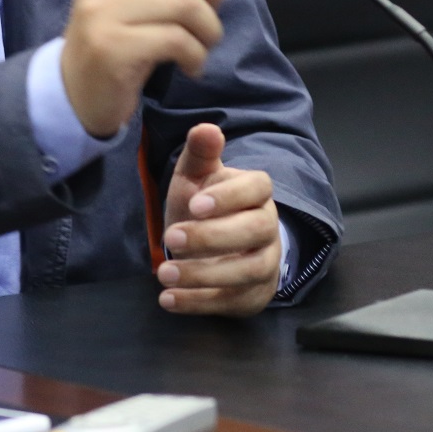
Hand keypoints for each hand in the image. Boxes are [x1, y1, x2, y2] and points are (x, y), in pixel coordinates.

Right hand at [60, 0, 227, 138]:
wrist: (75, 90)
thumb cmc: (117, 37)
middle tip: (208, 13)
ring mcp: (104, 11)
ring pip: (186, 1)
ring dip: (209, 28)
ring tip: (202, 44)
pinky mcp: (113, 48)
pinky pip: (176, 40)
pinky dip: (196, 55)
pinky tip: (190, 65)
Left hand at [156, 123, 280, 315]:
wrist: (211, 244)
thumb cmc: (202, 203)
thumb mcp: (195, 175)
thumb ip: (200, 153)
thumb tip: (205, 128)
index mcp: (256, 193)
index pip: (256, 190)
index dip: (228, 197)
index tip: (195, 204)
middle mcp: (268, 228)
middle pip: (254, 231)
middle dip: (212, 237)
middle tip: (171, 238)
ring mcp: (264, 264)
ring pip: (248, 271)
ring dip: (204, 275)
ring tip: (164, 273)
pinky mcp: (253, 295)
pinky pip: (232, 302)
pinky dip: (199, 303)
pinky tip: (169, 299)